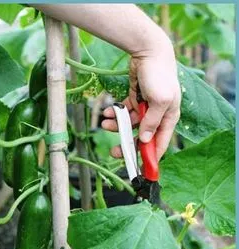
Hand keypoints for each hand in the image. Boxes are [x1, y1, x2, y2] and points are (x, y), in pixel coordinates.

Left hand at [102, 43, 180, 160]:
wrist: (148, 52)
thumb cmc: (158, 76)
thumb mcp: (159, 100)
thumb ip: (152, 122)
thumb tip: (145, 141)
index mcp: (168, 117)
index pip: (160, 143)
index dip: (150, 157)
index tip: (140, 170)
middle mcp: (157, 115)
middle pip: (141, 137)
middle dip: (127, 144)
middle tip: (115, 152)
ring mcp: (145, 107)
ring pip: (129, 124)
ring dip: (116, 126)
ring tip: (105, 124)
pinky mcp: (134, 99)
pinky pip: (123, 112)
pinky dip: (115, 114)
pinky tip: (107, 114)